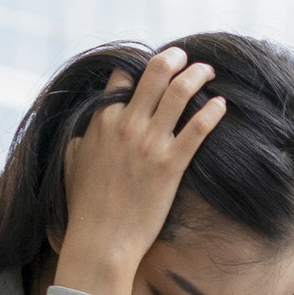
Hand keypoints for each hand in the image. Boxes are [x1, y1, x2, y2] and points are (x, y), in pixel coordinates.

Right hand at [55, 47, 223, 294]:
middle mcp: (126, 125)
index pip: (122, 76)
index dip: (139, 67)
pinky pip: (197, 128)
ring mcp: (150, 143)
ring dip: (196, 75)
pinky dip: (211, 111)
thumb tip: (86, 133)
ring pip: (179, 93)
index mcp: (101, 120)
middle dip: (173, 58)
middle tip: (184, 55)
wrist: (101, 240)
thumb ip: (82, 140)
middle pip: (154, 73)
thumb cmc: (84, 206)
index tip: (153, 67)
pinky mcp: (171, 165)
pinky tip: (221, 105)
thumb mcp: (72, 163)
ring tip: (207, 71)